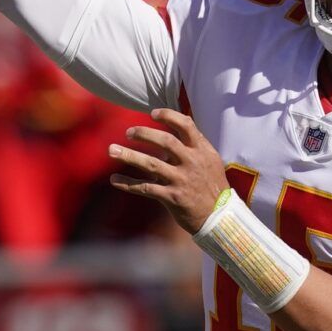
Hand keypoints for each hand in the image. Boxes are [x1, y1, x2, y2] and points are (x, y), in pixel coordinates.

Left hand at [108, 108, 228, 232]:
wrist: (220, 217)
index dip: (168, 116)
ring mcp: (181, 180)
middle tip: (129, 132)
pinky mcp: (172, 197)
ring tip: (111, 149)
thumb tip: (168, 135)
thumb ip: (191, 147)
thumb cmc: (212, 186)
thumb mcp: (209, 161)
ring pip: (151, 164)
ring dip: (129, 156)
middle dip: (144, 134)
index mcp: (202, 150)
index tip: (152, 113)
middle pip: (165, 141)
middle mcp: (192, 162)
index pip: (186, 125)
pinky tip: (114, 180)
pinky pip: (145, 188)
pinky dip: (127, 184)